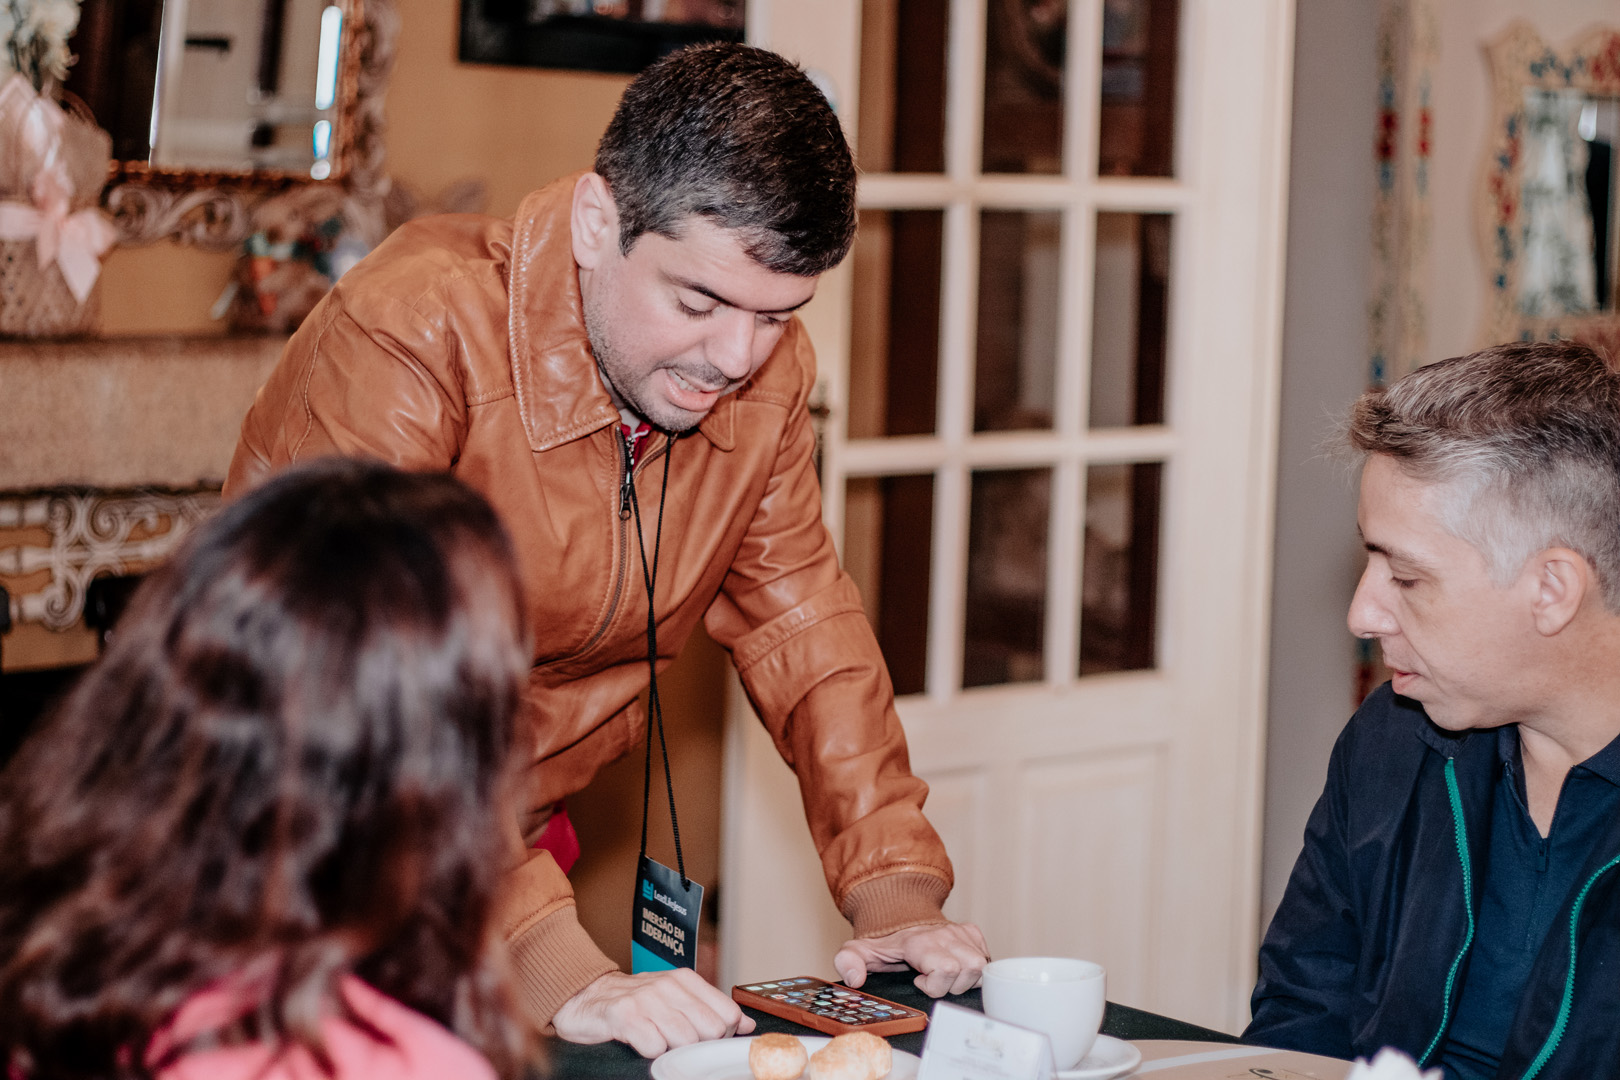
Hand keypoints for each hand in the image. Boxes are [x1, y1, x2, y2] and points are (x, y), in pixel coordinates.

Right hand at [551, 968, 755, 1057]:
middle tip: (676, 1041)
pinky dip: (650, 1052)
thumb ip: (711, 1009)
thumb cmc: (635, 1002)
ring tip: (657, 1040)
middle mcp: (668, 985)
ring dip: (672, 1049)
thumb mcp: (675, 998)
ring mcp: (646, 999)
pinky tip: (641, 1042)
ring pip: (685, 1040)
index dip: (721, 1034)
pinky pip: (654, 1046)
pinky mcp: (624, 1016)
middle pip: (710, 1030)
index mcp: (685, 980)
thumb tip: (747, 1024)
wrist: (586, 996)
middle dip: (698, 1044)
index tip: (705, 1038)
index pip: (727, 1014)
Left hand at [833, 921, 989, 996]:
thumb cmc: (884, 940)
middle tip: (934, 982)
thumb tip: (854, 978)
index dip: (934, 985)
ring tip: (945, 977)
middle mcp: (944, 934)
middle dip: (953, 985)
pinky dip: (975, 967)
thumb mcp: (858, 950)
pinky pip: (986, 955)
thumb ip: (848, 962)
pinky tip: (956, 968)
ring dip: (966, 978)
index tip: (918, 982)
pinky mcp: (971, 932)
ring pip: (981, 964)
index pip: (945, 968)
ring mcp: (960, 932)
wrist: (899, 915)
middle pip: (969, 968)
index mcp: (919, 942)